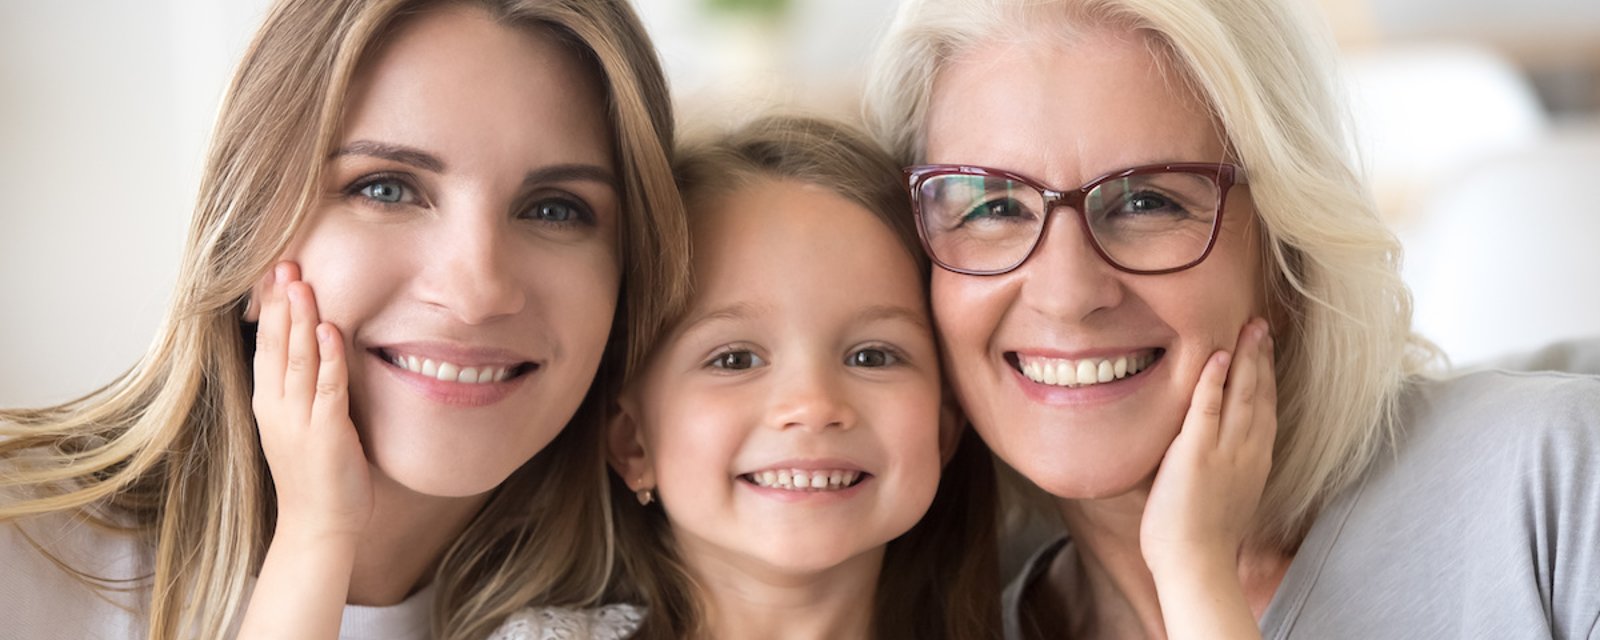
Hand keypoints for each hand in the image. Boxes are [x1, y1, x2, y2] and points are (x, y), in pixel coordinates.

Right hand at [252, 261, 371, 540]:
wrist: (319, 526)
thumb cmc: (316, 476)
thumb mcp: (300, 425)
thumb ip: (303, 390)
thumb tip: (315, 351)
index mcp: (269, 404)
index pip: (266, 346)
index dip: (271, 310)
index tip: (274, 273)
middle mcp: (278, 408)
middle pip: (277, 345)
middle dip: (282, 303)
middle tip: (285, 263)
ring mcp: (300, 420)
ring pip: (299, 359)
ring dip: (302, 319)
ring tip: (303, 283)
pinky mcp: (327, 432)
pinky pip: (328, 387)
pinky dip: (329, 356)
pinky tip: (331, 329)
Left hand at [1140, 317, 1276, 577]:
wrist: (1195, 565)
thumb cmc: (1200, 540)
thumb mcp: (1224, 496)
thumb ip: (1221, 468)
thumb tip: (1206, 453)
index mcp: (1255, 462)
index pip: (1265, 409)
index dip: (1267, 376)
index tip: (1266, 349)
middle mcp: (1248, 452)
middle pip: (1259, 393)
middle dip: (1261, 356)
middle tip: (1261, 324)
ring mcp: (1225, 452)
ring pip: (1241, 394)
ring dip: (1245, 357)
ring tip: (1248, 327)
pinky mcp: (1196, 454)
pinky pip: (1207, 408)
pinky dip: (1214, 381)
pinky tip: (1218, 356)